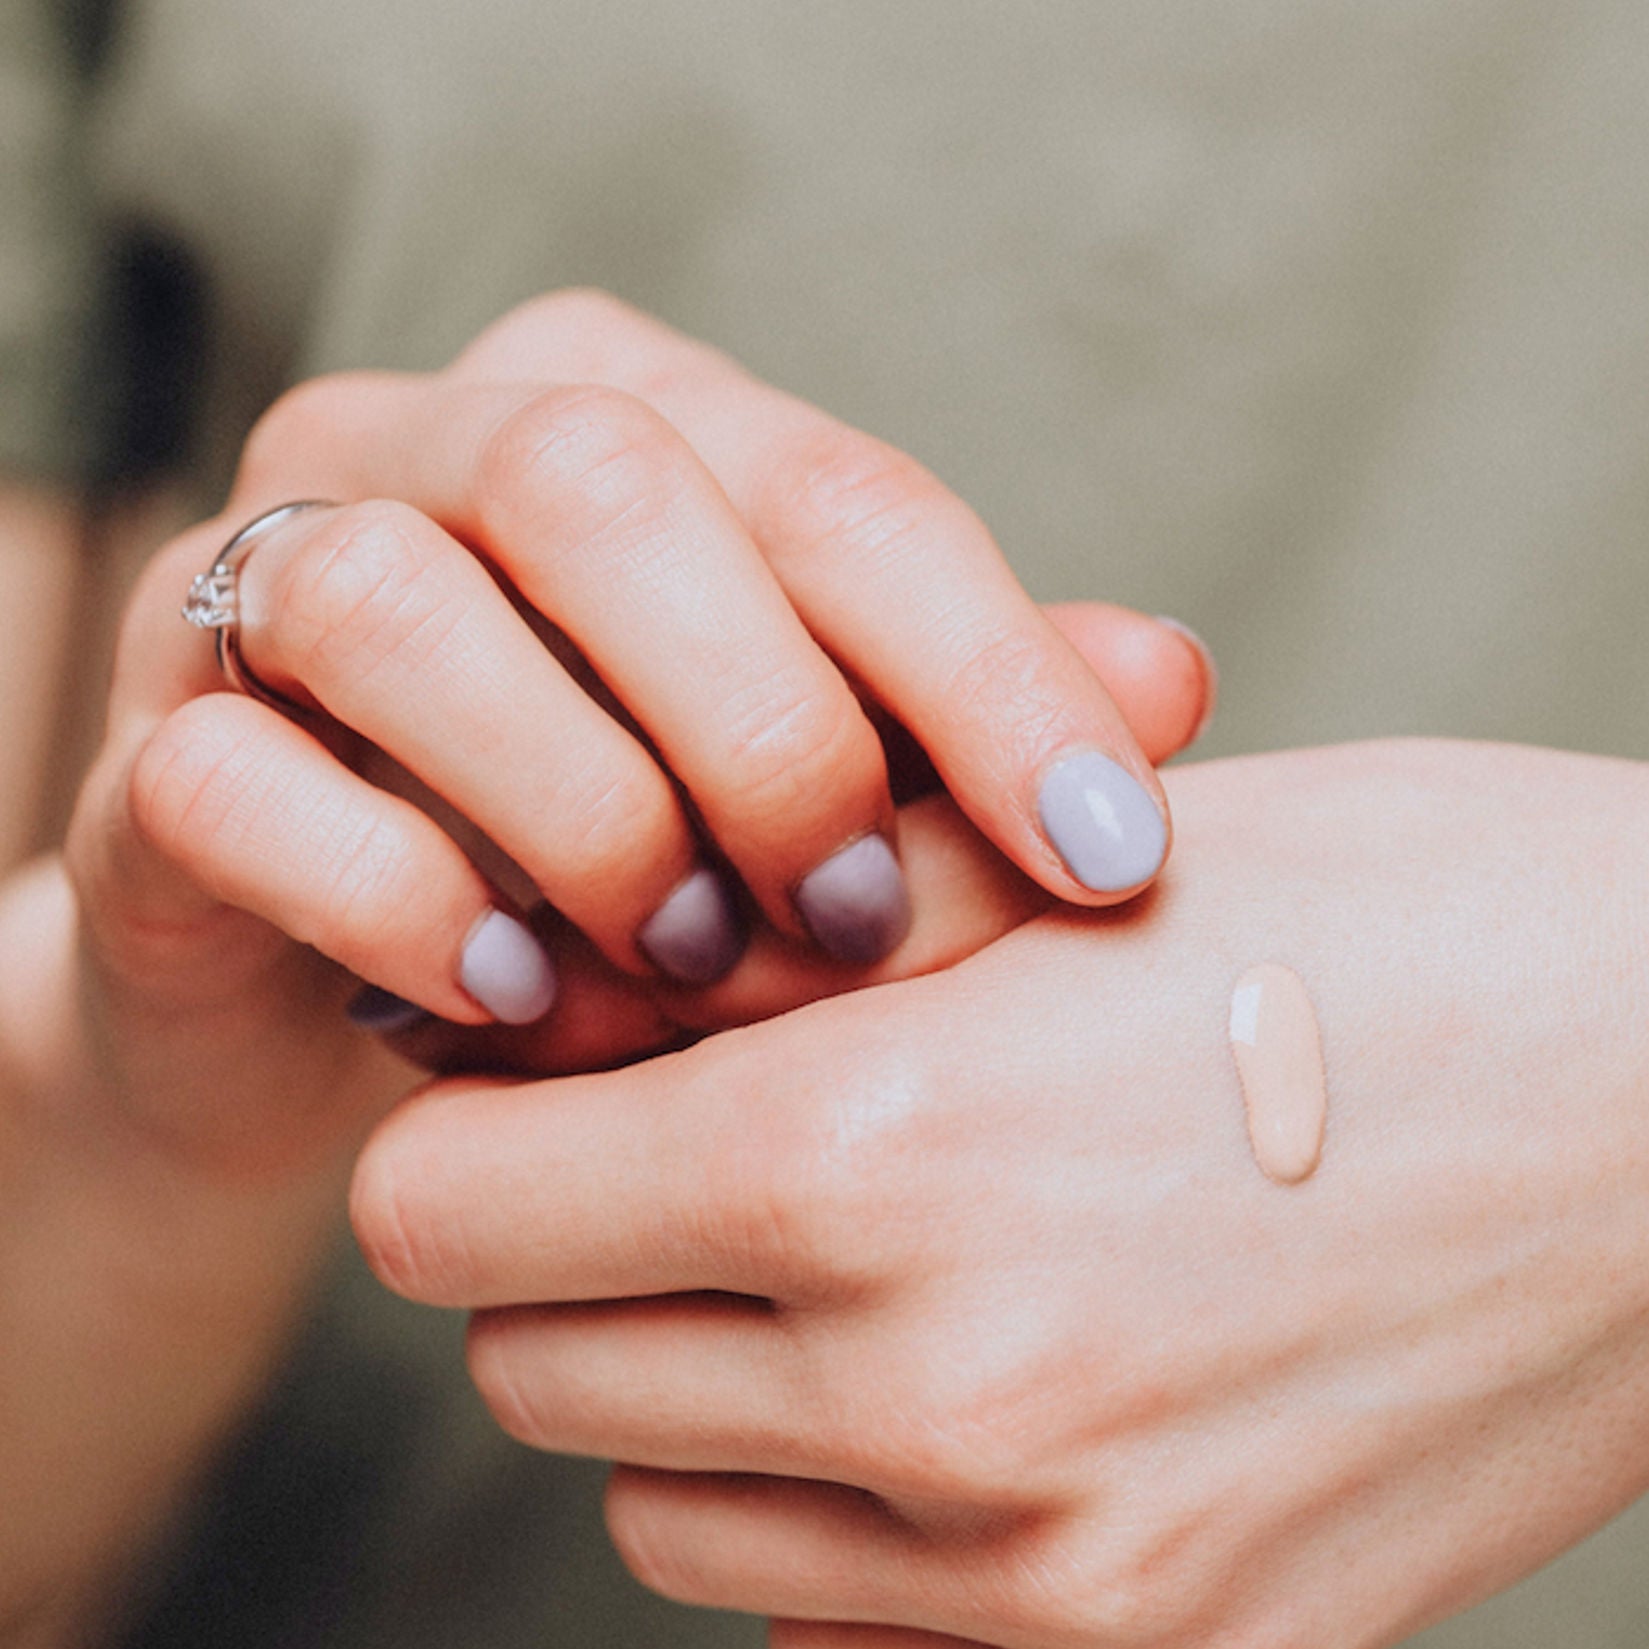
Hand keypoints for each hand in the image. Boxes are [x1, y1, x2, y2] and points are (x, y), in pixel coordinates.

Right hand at [64, 289, 1211, 1163]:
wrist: (362, 983)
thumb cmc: (635, 866)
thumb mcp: (817, 791)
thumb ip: (966, 725)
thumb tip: (1171, 682)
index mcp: (626, 415)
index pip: (838, 489)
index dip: (992, 670)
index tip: (1111, 855)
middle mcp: (427, 446)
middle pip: (602, 487)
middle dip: (765, 724)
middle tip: (853, 923)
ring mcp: (257, 582)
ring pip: (393, 604)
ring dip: (580, 810)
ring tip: (682, 969)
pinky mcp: (150, 746)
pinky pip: (237, 782)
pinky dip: (397, 899)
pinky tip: (505, 999)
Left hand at [350, 741, 1648, 1648]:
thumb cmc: (1405, 918)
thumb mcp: (1067, 860)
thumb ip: (780, 941)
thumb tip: (565, 1007)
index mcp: (880, 1152)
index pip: (451, 1216)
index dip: (474, 1132)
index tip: (540, 1081)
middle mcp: (938, 1402)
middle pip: (538, 1371)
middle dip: (579, 1257)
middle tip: (707, 1147)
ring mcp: (1052, 1576)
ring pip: (671, 1519)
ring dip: (703, 1392)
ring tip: (856, 1256)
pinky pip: (844, 1632)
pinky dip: (838, 1514)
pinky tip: (965, 1371)